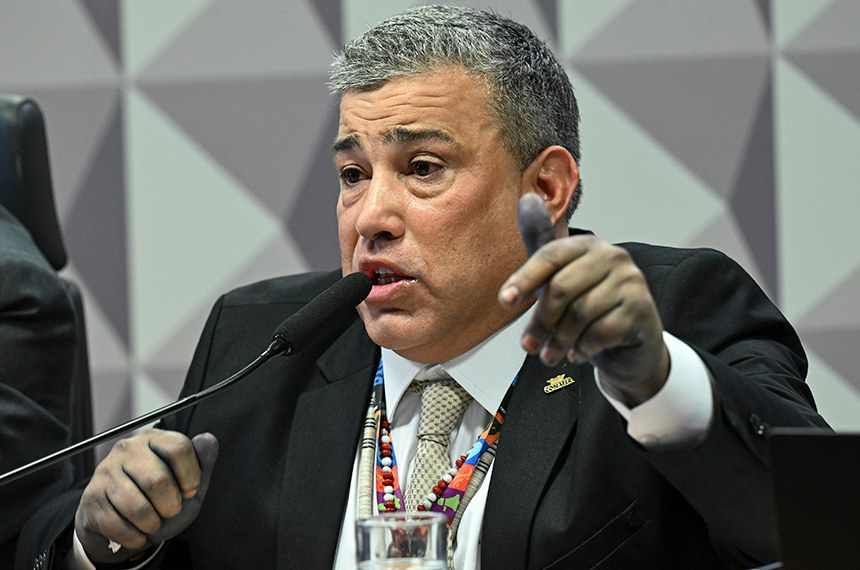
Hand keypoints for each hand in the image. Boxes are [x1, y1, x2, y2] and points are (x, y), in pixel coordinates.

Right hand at [74, 429, 218, 563]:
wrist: (121, 516)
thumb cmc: (159, 496)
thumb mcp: (186, 479)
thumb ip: (202, 461)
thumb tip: (208, 440)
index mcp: (153, 438)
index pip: (178, 448)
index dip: (190, 475)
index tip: (190, 491)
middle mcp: (127, 449)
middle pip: (157, 480)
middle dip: (170, 505)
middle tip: (171, 510)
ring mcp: (106, 471)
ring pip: (136, 506)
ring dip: (152, 523)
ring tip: (155, 523)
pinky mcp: (91, 497)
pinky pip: (116, 524)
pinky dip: (134, 537)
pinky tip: (139, 533)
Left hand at [499, 235, 669, 405]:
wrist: (632, 345)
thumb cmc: (592, 310)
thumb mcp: (561, 283)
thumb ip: (540, 255)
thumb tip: (524, 212)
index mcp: (588, 245)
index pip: (550, 255)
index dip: (525, 278)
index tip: (505, 300)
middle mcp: (613, 256)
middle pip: (562, 287)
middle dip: (541, 320)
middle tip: (528, 345)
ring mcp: (631, 281)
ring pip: (580, 313)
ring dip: (560, 341)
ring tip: (551, 355)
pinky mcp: (641, 308)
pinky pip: (600, 332)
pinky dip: (583, 348)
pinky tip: (580, 353)